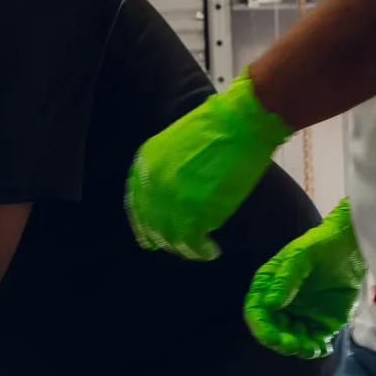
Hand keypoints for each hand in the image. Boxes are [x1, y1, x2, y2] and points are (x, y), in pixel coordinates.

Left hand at [125, 73, 292, 261]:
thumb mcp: (176, 146)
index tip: (148, 237)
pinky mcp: (192, 213)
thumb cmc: (218, 129)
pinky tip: (210, 251)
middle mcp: (151, 184)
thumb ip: (166, 172)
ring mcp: (169, 200)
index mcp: (145, 164)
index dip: (142, 223)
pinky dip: (201, 251)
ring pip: (169, 237)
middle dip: (163, 239)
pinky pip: (191, 243)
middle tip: (178, 247)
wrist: (240, 124)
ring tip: (199, 251)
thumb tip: (169, 199)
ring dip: (184, 248)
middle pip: (151, 223)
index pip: (136, 203)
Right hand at [243, 197, 364, 358]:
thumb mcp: (300, 257)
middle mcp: (281, 305)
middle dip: (280, 342)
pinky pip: (315, 341)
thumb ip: (285, 280)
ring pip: (293, 340)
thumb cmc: (321, 245)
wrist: (352, 245)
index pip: (256, 312)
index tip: (270, 337)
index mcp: (268, 288)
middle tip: (292, 344)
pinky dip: (317, 348)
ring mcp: (302, 316)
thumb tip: (270, 305)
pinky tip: (323, 348)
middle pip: (273, 331)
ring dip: (298, 348)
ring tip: (310, 348)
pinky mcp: (322, 323)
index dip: (260, 327)